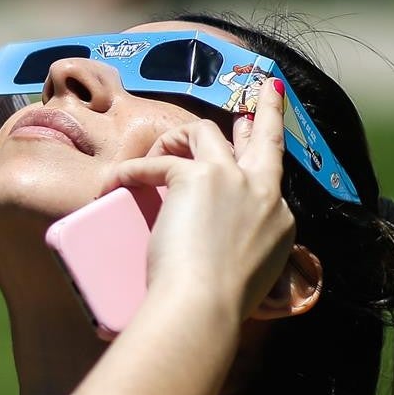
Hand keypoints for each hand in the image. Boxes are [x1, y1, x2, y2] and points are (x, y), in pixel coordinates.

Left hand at [98, 77, 294, 317]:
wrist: (206, 307)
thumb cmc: (217, 307)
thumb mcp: (245, 276)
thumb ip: (242, 254)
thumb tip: (217, 254)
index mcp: (280, 220)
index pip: (267, 179)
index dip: (254, 162)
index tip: (248, 149)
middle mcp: (265, 192)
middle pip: (266, 138)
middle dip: (268, 110)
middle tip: (268, 88)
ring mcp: (233, 180)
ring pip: (205, 132)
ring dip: (175, 139)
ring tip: (153, 159)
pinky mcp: (196, 178)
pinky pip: (157, 164)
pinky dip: (132, 172)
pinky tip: (114, 186)